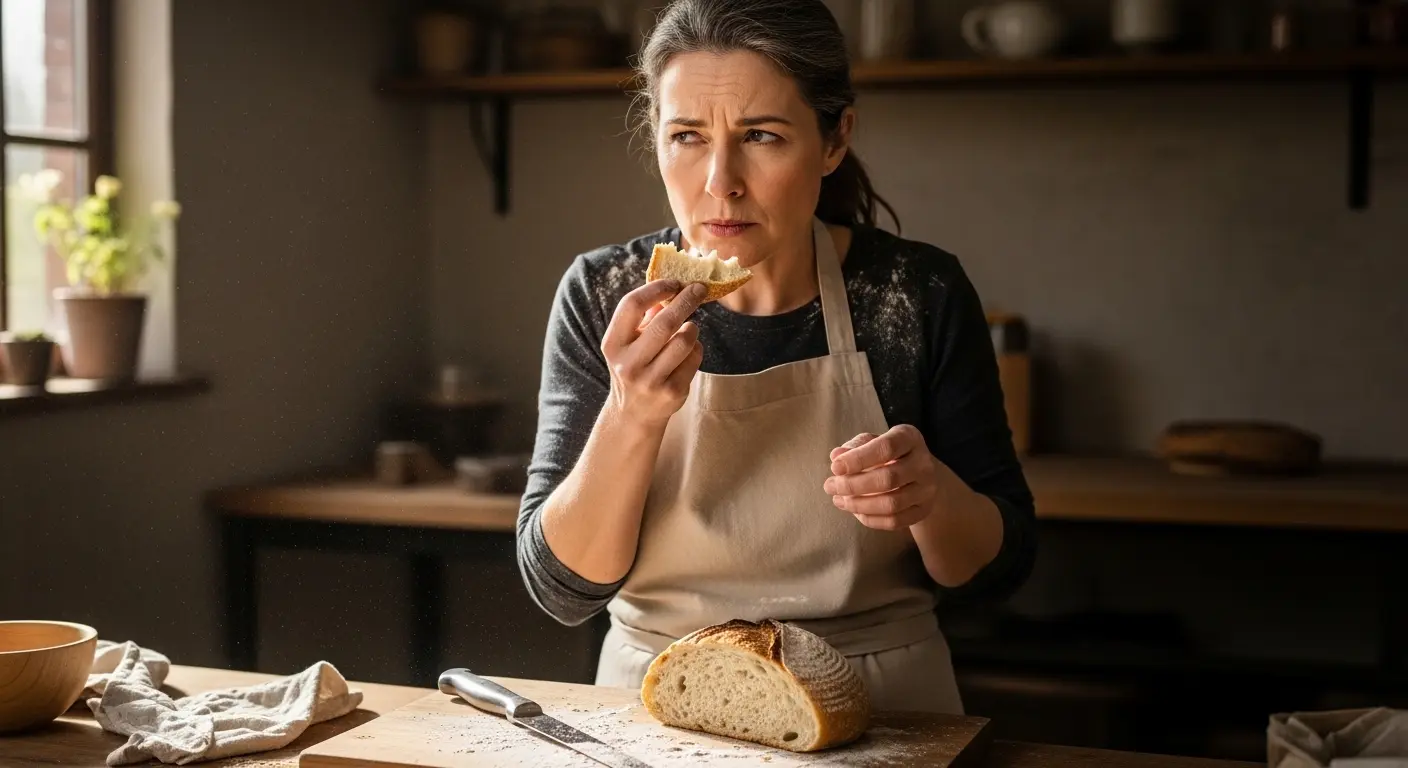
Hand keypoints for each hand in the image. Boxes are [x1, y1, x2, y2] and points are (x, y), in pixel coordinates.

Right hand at [601, 280, 707, 428]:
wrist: (634, 413)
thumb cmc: (634, 366)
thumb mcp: (628, 343)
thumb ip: (644, 316)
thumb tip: (672, 285)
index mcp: (613, 344)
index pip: (632, 305)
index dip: (656, 288)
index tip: (674, 282)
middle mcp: (628, 363)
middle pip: (664, 322)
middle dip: (686, 301)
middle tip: (699, 289)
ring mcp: (650, 380)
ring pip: (685, 340)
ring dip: (692, 328)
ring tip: (689, 328)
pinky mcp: (672, 392)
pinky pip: (694, 358)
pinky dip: (696, 349)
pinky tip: (688, 352)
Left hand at [823, 425, 940, 530]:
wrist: (918, 472)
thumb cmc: (888, 453)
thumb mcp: (872, 441)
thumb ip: (853, 447)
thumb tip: (836, 456)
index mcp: (909, 438)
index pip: (886, 448)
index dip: (858, 459)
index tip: (834, 467)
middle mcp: (924, 463)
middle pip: (888, 478)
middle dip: (853, 485)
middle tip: (829, 486)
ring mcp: (927, 489)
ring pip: (892, 504)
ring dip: (859, 505)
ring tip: (838, 500)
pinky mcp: (923, 510)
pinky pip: (895, 521)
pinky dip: (870, 519)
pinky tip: (854, 511)